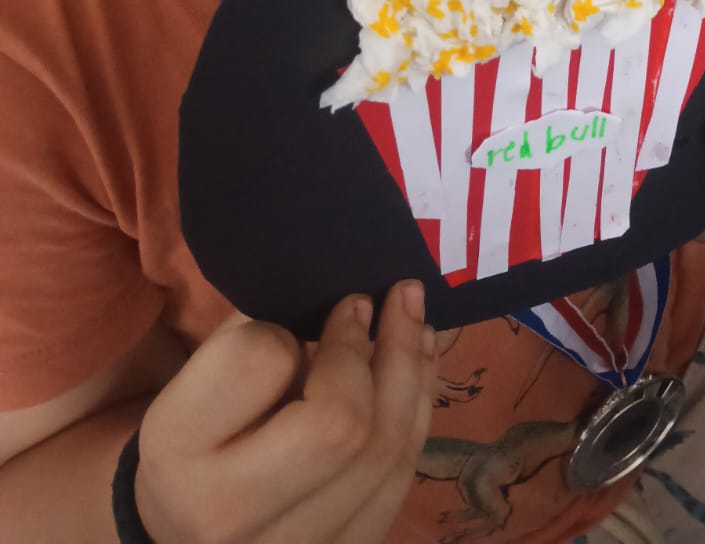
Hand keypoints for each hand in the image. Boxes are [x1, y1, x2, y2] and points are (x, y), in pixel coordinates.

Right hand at [136, 284, 435, 543]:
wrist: (182, 529)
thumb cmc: (197, 430)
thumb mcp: (198, 374)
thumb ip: (259, 331)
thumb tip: (344, 291)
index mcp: (178, 447)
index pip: (260, 362)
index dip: (295, 323)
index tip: (320, 304)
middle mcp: (228, 515)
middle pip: (342, 423)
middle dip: (384, 346)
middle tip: (396, 294)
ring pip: (385, 455)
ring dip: (413, 373)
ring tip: (418, 319)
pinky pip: (398, 484)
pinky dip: (417, 416)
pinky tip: (420, 369)